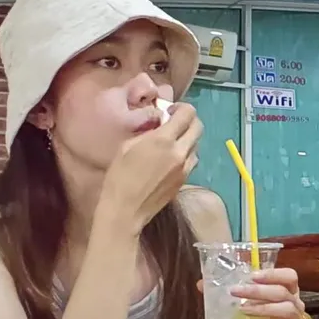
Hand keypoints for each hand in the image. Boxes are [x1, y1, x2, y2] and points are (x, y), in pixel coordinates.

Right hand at [100, 104, 203, 234]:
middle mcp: (180, 152)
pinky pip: (192, 160)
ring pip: (197, 145)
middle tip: (175, 123)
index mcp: (163, 140)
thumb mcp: (127, 146)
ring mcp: (185, 168)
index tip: (171, 111)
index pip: (187, 114)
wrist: (126, 209)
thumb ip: (148, 132)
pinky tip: (172, 159)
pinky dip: (186, 154)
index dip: (182, 108)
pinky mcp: (185, 180)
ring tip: (173, 142)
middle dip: (189, 121)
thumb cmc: (119, 176)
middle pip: (198, 127)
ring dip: (188, 139)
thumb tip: (160, 124)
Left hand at [226, 268, 304, 318]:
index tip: (252, 276)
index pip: (289, 275)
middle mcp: (295, 302)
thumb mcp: (244, 303)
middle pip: (282, 291)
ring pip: (286, 308)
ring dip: (263, 307)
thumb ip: (227, 292)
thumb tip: (201, 283)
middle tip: (235, 292)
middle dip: (258, 290)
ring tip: (243, 310)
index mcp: (287, 289)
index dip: (272, 273)